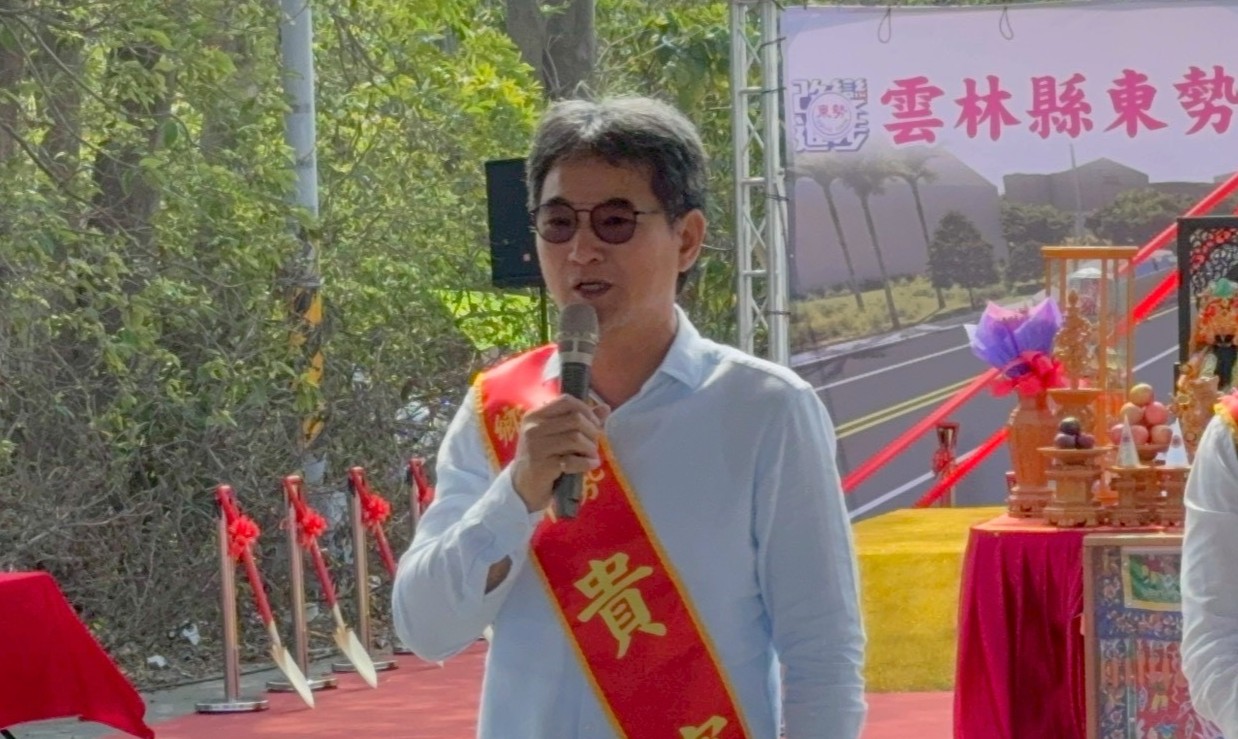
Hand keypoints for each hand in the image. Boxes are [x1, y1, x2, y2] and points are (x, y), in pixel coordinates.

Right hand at [511, 395, 608, 512]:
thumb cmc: (542, 458)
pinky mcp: (542, 466)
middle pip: (575, 419)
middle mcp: (533, 428)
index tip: (594, 424)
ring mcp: (535, 447)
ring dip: (590, 448)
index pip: (566, 401)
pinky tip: (591, 465)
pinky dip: (586, 463)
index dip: (586, 410)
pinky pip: (572, 460)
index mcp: (535, 416)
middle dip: (592, 432)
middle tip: (594, 444)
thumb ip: (580, 421)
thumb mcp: (556, 436)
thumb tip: (605, 408)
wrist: (522, 487)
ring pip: (575, 438)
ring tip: (591, 455)